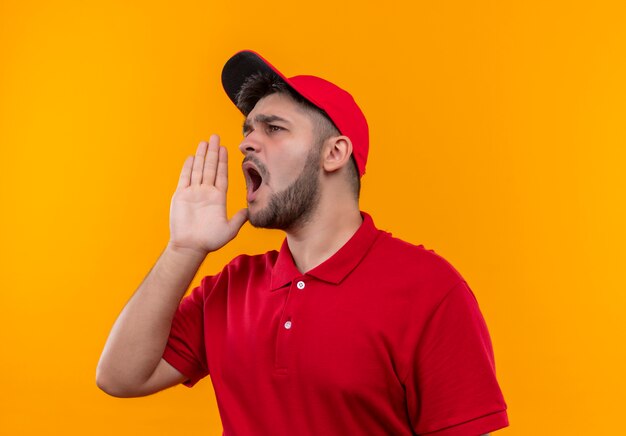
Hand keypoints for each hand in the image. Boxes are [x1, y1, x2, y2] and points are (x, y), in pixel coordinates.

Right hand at [168, 135, 247, 255]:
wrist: (190, 246)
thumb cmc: (210, 241)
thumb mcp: (229, 230)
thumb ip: (239, 219)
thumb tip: (249, 210)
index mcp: (218, 198)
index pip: (221, 175)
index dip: (223, 161)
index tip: (225, 148)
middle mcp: (206, 192)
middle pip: (210, 168)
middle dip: (213, 152)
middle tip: (215, 136)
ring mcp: (193, 193)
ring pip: (198, 170)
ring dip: (201, 156)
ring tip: (204, 142)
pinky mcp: (181, 195)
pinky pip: (185, 178)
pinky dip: (188, 168)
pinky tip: (192, 157)